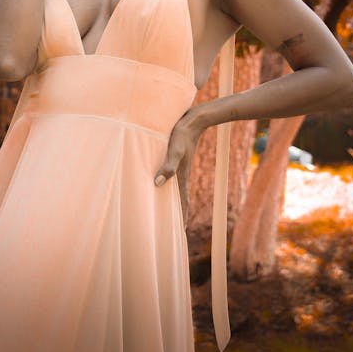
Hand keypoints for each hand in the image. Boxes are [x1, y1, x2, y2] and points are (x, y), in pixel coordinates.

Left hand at [154, 109, 201, 228]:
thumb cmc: (183, 134)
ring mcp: (180, 165)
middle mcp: (182, 173)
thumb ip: (168, 166)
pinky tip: (161, 180)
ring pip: (176, 187)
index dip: (181, 216)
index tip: (181, 232)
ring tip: (165, 207)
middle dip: (177, 212)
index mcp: (182, 176)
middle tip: (174, 226)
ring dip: (172, 198)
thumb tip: (157, 184)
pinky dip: (168, 181)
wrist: (194, 119)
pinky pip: (172, 174)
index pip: (183, 202)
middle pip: (180, 198)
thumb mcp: (175, 150)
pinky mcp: (176, 156)